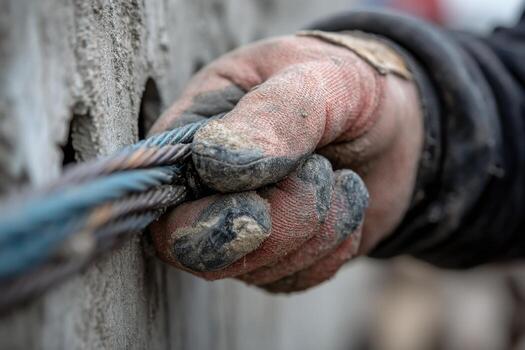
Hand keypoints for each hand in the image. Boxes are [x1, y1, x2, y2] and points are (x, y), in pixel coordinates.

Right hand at [149, 33, 422, 291]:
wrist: (387, 124)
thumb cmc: (342, 90)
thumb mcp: (317, 77)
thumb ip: (272, 112)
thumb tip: (216, 161)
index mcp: (192, 138)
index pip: (166, 205)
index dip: (213, 220)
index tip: (262, 206)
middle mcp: (205, 192)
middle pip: (209, 253)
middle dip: (285, 220)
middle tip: (322, 169)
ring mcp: (239, 230)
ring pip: (262, 267)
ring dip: (321, 224)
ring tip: (336, 175)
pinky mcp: (276, 257)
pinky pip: (298, 278)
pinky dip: (336, 243)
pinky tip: (341, 202)